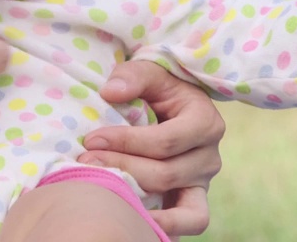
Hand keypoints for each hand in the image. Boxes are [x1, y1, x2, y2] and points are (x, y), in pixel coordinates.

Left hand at [78, 60, 224, 238]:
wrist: (172, 103)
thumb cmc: (159, 87)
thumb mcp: (149, 71)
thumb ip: (132, 76)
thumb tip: (110, 92)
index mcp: (205, 122)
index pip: (164, 142)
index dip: (125, 143)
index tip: (91, 140)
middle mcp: (210, 156)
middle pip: (165, 174)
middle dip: (122, 168)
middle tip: (86, 161)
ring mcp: (203, 181)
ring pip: (178, 206)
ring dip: (137, 199)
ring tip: (104, 190)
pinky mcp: (194, 199)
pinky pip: (191, 222)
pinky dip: (167, 227)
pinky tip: (134, 221)